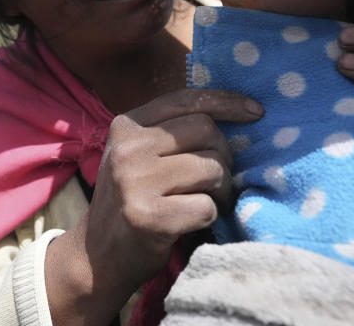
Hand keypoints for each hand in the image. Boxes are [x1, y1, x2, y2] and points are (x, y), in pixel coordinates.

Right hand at [44, 89, 261, 325]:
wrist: (98, 254)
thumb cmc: (132, 200)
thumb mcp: (139, 155)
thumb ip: (171, 134)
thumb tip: (237, 115)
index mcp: (126, 126)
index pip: (185, 99)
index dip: (226, 102)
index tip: (255, 112)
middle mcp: (128, 149)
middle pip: (206, 131)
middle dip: (224, 156)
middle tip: (217, 181)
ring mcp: (135, 182)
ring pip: (212, 168)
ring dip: (222, 190)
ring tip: (209, 202)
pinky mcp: (149, 217)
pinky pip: (207, 207)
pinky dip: (210, 217)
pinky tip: (192, 223)